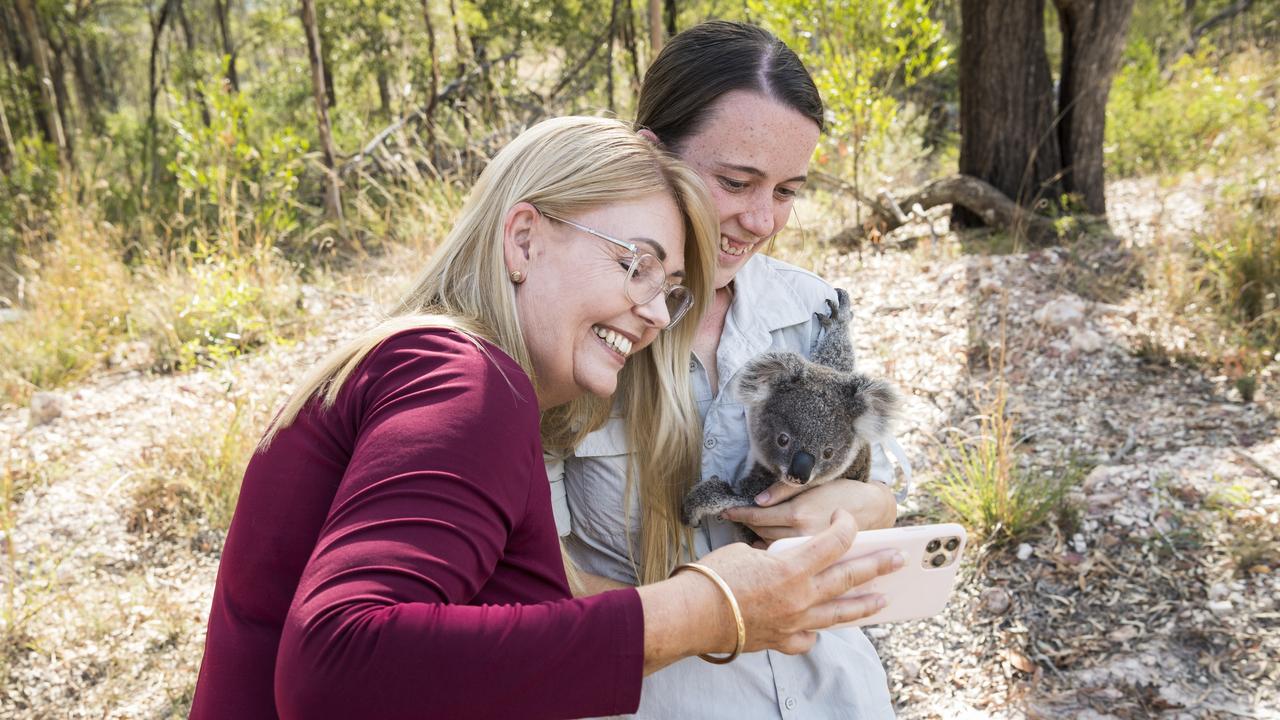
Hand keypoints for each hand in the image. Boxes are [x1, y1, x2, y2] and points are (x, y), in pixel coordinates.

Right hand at [695, 510, 903, 654]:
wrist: (692, 615)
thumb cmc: (711, 577)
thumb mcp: (744, 553)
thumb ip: (771, 556)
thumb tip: (777, 561)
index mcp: (793, 566)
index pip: (835, 542)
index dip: (846, 527)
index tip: (847, 520)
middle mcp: (801, 596)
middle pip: (848, 577)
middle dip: (877, 565)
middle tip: (898, 560)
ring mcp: (795, 622)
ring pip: (839, 612)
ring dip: (864, 605)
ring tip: (883, 600)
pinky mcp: (782, 640)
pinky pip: (809, 637)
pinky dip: (816, 631)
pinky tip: (822, 628)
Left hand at [722, 479, 896, 544]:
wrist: (873, 510)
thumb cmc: (842, 492)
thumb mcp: (813, 483)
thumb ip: (783, 490)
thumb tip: (758, 501)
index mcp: (799, 513)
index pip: (759, 515)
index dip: (741, 512)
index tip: (727, 510)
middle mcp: (801, 535)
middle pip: (762, 532)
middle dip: (748, 524)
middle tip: (737, 517)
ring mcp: (808, 551)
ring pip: (771, 547)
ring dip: (759, 538)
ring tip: (751, 531)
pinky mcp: (816, 561)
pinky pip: (786, 557)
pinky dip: (774, 552)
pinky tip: (768, 547)